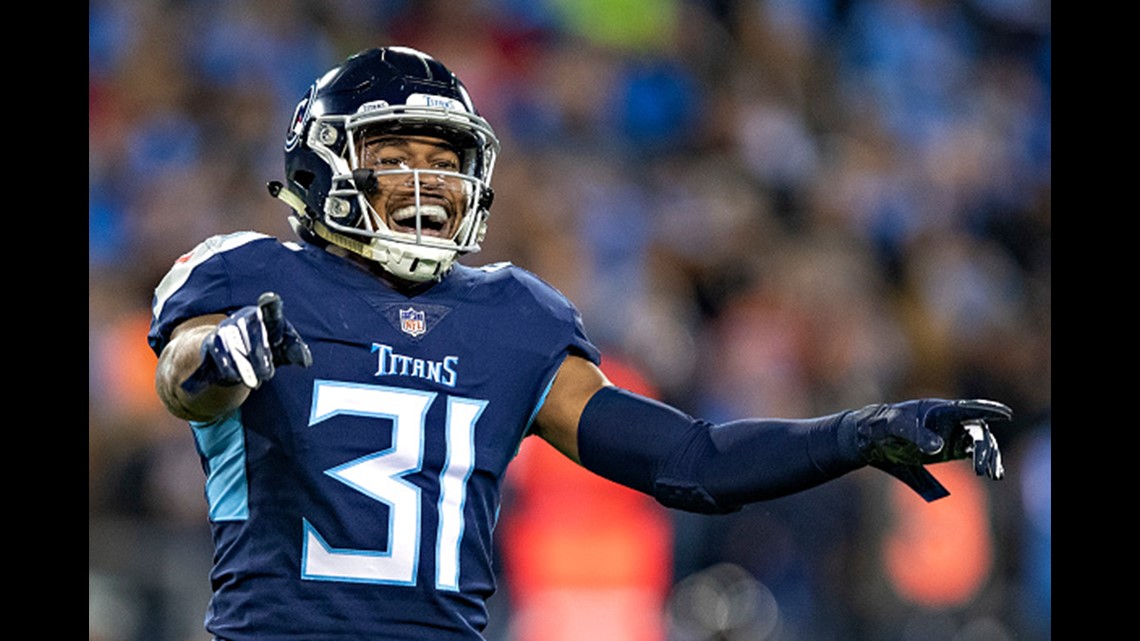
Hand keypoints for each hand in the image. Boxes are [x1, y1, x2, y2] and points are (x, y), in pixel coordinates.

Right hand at [181, 292, 311, 393]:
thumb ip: (295, 352)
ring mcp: (223, 331)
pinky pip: (214, 357)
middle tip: (268, 375)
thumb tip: (306, 362)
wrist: (232, 355)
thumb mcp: (283, 349)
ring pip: (230, 347)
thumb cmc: (266, 347)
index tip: (270, 298)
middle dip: (259, 354)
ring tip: (254, 383)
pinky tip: (231, 378)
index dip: (270, 304)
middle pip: (250, 333)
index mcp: (262, 316)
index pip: (269, 310)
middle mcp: (240, 319)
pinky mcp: (209, 346)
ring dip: (242, 367)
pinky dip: (223, 369)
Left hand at [849, 398, 1010, 500]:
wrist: (871, 437)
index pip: (969, 408)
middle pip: (978, 431)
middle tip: (982, 469)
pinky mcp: (948, 450)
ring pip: (980, 444)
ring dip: (989, 457)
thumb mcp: (896, 427)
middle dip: (985, 448)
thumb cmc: (883, 424)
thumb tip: (939, 447)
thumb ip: (916, 435)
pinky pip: (972, 454)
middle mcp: (950, 421)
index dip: (988, 410)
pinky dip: (984, 462)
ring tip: (992, 474)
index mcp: (939, 409)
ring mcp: (950, 435)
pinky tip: (993, 474)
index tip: (1005, 414)